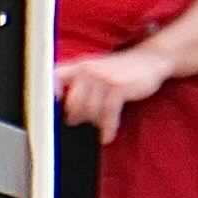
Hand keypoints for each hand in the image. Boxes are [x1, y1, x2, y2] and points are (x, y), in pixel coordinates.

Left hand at [53, 47, 168, 139]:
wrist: (149, 61)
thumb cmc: (121, 70)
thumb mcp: (98, 70)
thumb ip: (82, 84)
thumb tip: (67, 110)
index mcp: (81, 65)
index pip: (56, 75)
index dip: (49, 91)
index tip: (48, 107)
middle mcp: (89, 70)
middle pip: (73, 101)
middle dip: (74, 115)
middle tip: (75, 122)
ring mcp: (103, 78)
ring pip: (90, 110)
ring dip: (94, 122)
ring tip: (98, 126)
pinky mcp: (118, 88)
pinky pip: (108, 114)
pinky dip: (107, 128)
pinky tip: (106, 136)